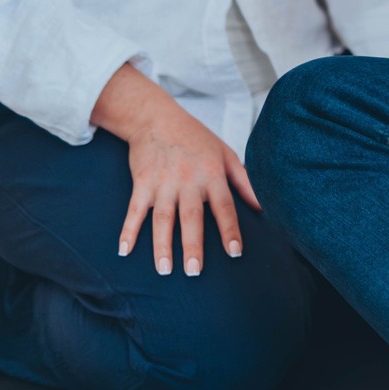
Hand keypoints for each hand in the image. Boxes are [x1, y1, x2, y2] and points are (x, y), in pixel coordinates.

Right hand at [117, 99, 258, 276]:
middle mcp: (188, 181)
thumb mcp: (226, 154)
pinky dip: (128, 230)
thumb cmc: (197, 138)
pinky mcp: (141, 184)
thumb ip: (245, 181)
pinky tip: (124, 251)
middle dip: (192, 245)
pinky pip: (134, 211)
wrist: (157, 118)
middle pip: (191, 217)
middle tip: (194, 271)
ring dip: (161, 245)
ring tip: (164, 269)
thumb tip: (264, 206)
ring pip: (162, 219)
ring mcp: (163, 183)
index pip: (224, 206)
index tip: (235, 253)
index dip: (230, 230)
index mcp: (212, 174)